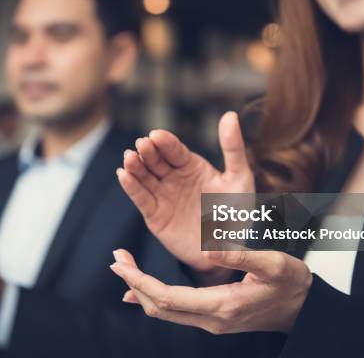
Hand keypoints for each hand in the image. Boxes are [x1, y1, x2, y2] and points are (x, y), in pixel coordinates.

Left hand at [110, 248, 311, 333]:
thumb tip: (205, 247)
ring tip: (124, 267)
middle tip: (116, 259)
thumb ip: (239, 254)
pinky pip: (176, 311)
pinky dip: (154, 297)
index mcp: (222, 304)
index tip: (121, 263)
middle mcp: (212, 319)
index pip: (167, 298)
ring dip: (141, 290)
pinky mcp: (213, 317)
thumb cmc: (292, 284)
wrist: (305, 309)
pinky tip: (140, 289)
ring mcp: (212, 322)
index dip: (140, 281)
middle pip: (159, 308)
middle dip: (133, 284)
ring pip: (165, 312)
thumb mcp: (274, 262)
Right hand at [117, 111, 254, 272]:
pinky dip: (131, 187)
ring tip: (128, 157)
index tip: (156, 135)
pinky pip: (141, 199)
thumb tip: (229, 115)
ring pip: (144, 177)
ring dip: (135, 166)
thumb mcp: (239, 178)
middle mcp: (173, 177)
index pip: (174, 149)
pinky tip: (123, 175)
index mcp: (191, 165)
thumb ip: (233, 148)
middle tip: (141, 144)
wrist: (230, 249)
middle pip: (155, 160)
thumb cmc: (237, 212)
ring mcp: (162, 195)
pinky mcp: (155, 215)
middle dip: (147, 152)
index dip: (164, 142)